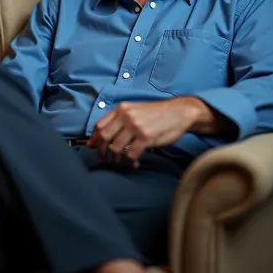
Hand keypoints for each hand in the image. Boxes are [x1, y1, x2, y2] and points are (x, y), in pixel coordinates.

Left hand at [86, 97, 201, 165]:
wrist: (178, 112)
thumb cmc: (155, 114)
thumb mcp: (134, 110)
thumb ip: (116, 121)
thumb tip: (94, 139)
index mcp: (121, 109)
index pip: (99, 126)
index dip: (94, 140)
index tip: (93, 148)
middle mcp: (126, 116)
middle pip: (104, 138)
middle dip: (102, 152)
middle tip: (106, 159)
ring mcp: (136, 127)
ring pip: (115, 148)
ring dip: (116, 159)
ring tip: (122, 161)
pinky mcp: (146, 138)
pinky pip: (130, 155)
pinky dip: (130, 162)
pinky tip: (134, 163)